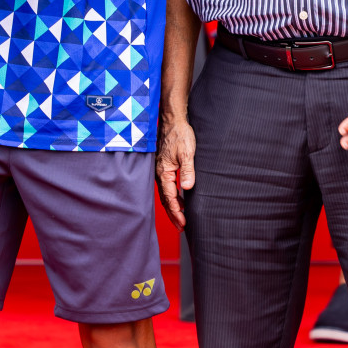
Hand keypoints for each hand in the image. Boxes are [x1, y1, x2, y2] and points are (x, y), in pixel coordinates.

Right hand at [156, 114, 196, 228]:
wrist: (172, 120)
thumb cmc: (179, 134)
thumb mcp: (187, 153)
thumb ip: (188, 171)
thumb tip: (187, 188)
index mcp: (163, 171)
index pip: (169, 197)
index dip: (176, 212)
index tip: (183, 223)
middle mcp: (159, 172)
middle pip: (165, 198)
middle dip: (172, 213)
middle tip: (181, 226)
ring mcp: (160, 169)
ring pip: (165, 192)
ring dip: (172, 205)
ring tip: (180, 217)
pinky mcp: (163, 166)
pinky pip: (166, 185)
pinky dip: (172, 195)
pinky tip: (179, 198)